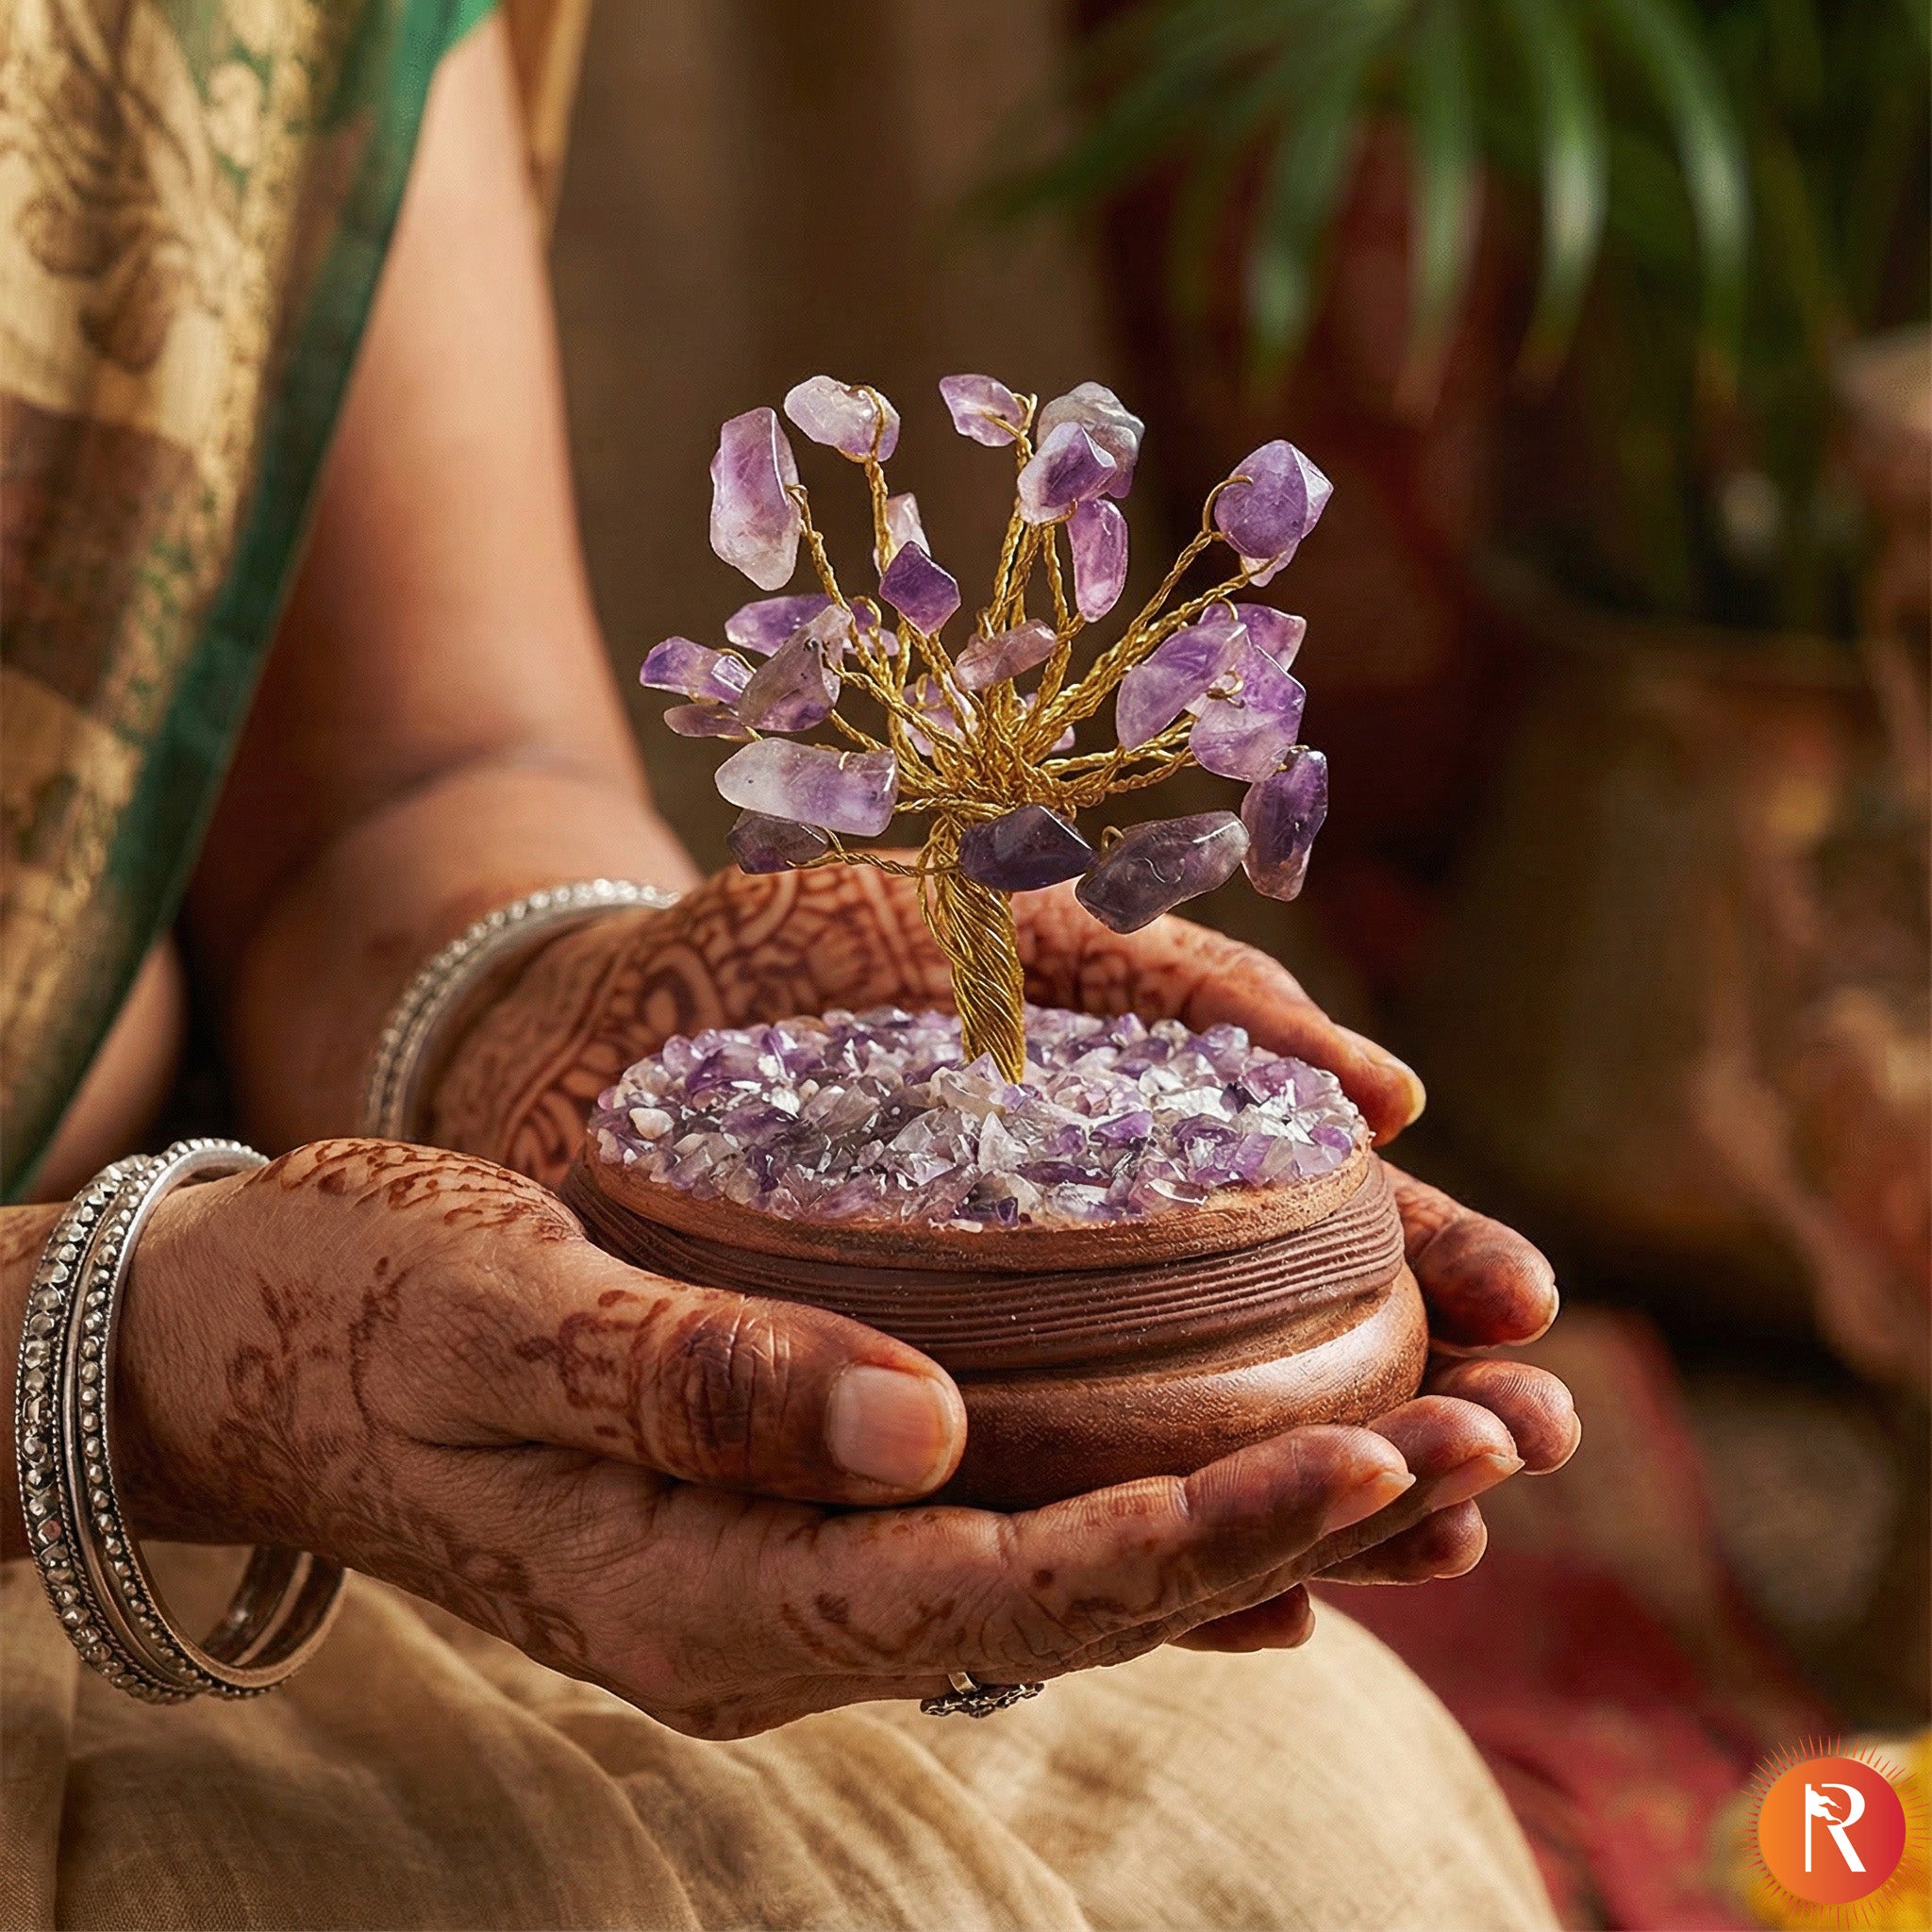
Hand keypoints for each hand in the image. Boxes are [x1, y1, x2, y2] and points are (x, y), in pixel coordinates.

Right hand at [120, 1140, 1475, 1736]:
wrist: (251, 1347)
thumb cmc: (359, 1313)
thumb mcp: (502, 1320)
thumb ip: (693, 1385)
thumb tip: (917, 1432)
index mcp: (717, 1592)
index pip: (1009, 1584)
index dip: (1205, 1535)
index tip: (1376, 1462)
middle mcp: (785, 1608)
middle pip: (1085, 1589)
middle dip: (1297, 1524)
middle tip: (1494, 1447)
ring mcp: (800, 1567)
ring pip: (1073, 1560)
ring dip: (1261, 1511)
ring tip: (1447, 1448)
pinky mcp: (804, 1504)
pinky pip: (1016, 1519)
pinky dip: (1154, 1487)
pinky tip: (1270, 1456)